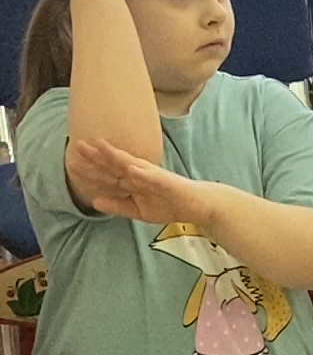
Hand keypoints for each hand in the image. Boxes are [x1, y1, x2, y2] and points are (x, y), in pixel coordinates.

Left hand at [68, 138, 219, 225]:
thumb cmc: (170, 204)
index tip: (71, 161)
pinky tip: (132, 168)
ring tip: (101, 147)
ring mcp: (154, 177)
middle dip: (97, 156)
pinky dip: (143, 174)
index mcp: (133, 181)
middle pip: (115, 164)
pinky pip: (154, 178)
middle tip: (78, 145)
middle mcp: (142, 174)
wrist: (199, 205)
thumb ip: (117, 205)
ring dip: (116, 156)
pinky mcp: (169, 183)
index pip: (108, 174)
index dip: (90, 168)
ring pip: (132, 165)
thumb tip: (94, 201)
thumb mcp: (138, 210)